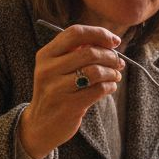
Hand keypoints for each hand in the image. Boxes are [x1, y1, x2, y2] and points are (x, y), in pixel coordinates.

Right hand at [18, 23, 125, 158]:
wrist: (40, 125)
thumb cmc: (56, 91)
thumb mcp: (57, 68)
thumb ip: (77, 52)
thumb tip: (109, 42)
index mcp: (45, 54)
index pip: (75, 33)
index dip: (99, 33)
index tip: (114, 41)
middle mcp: (48, 69)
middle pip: (89, 52)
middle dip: (110, 56)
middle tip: (118, 62)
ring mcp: (57, 88)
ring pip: (95, 71)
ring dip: (112, 72)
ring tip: (116, 75)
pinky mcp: (68, 106)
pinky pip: (98, 90)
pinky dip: (110, 86)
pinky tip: (110, 87)